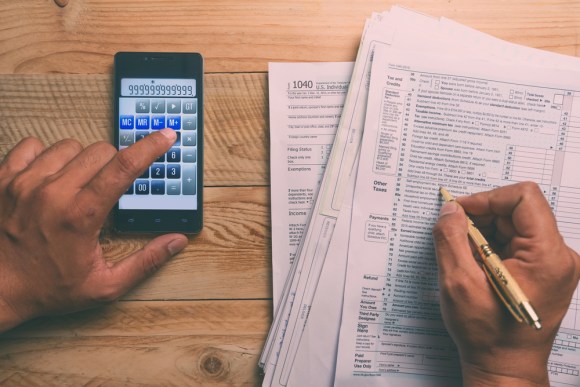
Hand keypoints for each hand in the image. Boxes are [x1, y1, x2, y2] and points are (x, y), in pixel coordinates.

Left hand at [0, 129, 187, 332]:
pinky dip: (45, 155)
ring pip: (68, 146)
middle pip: (100, 151)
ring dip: (80, 160)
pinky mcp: (3, 179)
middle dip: (113, 164)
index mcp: (81, 216)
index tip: (166, 136)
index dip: (150, 147)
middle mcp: (52, 193)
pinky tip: (48, 176)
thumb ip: (146, 261)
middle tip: (107, 187)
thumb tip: (177, 241)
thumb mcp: (105, 286)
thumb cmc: (48, 288)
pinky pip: (31, 145)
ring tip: (76, 186)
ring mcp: (24, 183)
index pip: (124, 167)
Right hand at [432, 182, 579, 385]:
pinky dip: (491, 245)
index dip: (487, 198)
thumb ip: (450, 239)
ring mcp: (554, 264)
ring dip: (485, 233)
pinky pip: (517, 240)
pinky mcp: (545, 269)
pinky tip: (476, 264)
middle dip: (482, 218)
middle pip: (519, 210)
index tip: (460, 211)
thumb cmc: (488, 335)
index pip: (524, 198)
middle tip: (455, 236)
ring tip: (466, 257)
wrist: (504, 366)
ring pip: (516, 224)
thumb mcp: (458, 283)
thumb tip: (451, 210)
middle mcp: (559, 257)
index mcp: (548, 257)